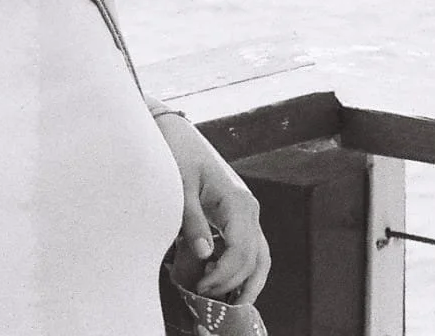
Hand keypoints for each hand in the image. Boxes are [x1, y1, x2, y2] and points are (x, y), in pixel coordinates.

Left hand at [155, 113, 270, 304]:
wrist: (175, 132)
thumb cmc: (176, 155)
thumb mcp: (180, 188)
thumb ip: (193, 221)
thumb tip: (205, 256)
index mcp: (238, 202)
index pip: (241, 252)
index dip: (223, 277)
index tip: (199, 288)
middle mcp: (249, 208)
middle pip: (253, 259)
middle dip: (231, 283)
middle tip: (203, 297)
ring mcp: (247, 212)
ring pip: (259, 256)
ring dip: (245, 281)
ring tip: (224, 302)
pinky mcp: (238, 214)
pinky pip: (249, 248)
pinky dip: (242, 268)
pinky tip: (223, 281)